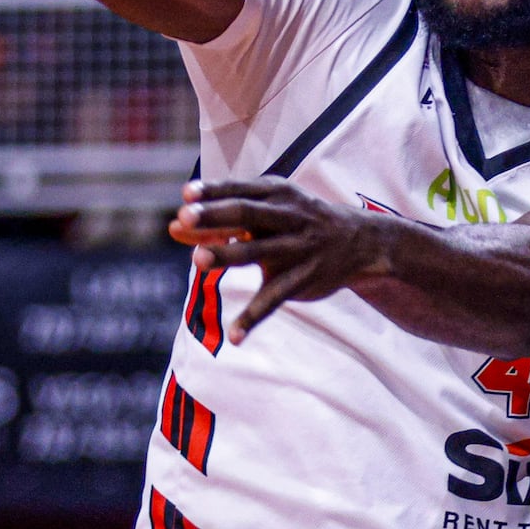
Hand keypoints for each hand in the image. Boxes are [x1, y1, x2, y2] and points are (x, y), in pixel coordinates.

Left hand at [169, 178, 387, 341]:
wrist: (358, 242)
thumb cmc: (294, 221)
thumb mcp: (264, 212)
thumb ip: (217, 221)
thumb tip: (171, 226)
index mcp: (275, 194)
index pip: (239, 190)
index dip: (212, 192)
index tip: (185, 195)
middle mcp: (286, 218)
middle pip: (246, 214)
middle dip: (216, 215)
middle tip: (185, 217)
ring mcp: (295, 250)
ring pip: (257, 253)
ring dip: (227, 255)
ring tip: (197, 260)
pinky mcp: (300, 281)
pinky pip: (273, 300)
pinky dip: (253, 319)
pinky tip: (234, 337)